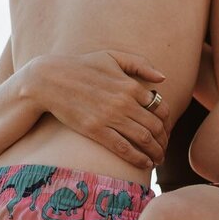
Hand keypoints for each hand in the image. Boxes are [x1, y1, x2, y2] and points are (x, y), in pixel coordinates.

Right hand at [26, 50, 170, 168]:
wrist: (50, 80)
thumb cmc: (82, 66)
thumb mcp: (112, 56)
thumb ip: (140, 64)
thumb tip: (162, 78)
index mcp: (130, 85)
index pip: (161, 108)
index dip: (168, 122)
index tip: (166, 130)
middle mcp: (124, 102)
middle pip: (156, 127)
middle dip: (164, 141)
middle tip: (165, 149)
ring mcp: (111, 117)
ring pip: (144, 139)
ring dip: (156, 152)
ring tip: (158, 159)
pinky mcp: (96, 131)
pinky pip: (124, 149)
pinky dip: (139, 158)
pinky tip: (145, 163)